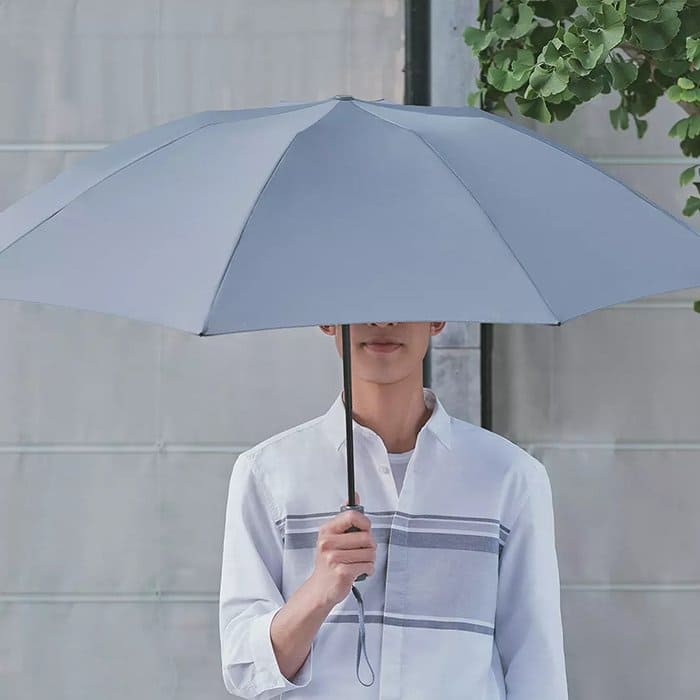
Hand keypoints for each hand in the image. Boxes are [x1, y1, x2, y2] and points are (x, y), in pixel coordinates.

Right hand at [308, 492, 375, 607]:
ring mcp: (334, 558)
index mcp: (327, 530)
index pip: (352, 516)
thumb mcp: (332, 536)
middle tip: (361, 551)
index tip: (365, 529)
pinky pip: (368, 566)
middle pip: (366, 536)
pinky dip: (368, 569)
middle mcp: (328, 543)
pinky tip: (358, 571)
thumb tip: (354, 496)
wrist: (320, 588)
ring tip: (359, 562)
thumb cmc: (329, 561)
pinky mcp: (342, 572)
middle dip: (369, 546)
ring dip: (369, 559)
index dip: (365, 522)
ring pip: (370, 552)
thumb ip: (345, 518)